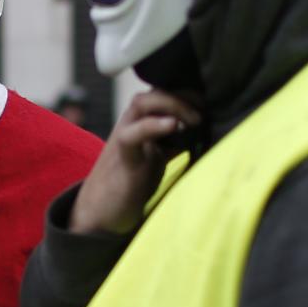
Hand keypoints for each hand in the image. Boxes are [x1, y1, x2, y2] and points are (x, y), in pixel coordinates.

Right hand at [68, 88, 203, 234]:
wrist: (99, 213)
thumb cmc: (129, 186)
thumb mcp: (156, 160)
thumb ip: (172, 144)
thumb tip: (202, 135)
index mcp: (140, 125)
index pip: (162, 95)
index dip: (186, 94)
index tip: (208, 104)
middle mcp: (130, 126)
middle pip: (153, 93)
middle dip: (182, 96)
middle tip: (203, 111)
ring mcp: (123, 138)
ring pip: (141, 104)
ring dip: (171, 104)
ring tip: (194, 119)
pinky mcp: (122, 158)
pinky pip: (133, 134)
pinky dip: (153, 125)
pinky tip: (174, 126)